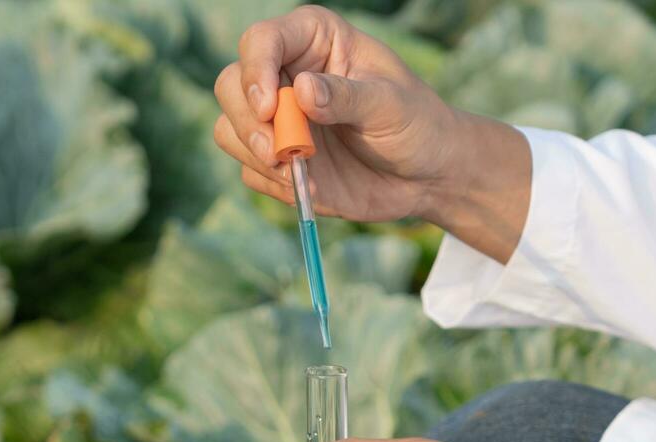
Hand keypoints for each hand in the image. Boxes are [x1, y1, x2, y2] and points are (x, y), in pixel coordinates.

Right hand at [213, 6, 530, 259]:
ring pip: (230, 130)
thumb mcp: (391, 106)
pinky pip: (250, 172)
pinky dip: (275, 185)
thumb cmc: (416, 125)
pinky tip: (314, 188)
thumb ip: (347, 97)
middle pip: (231, 85)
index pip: (261, 41)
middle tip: (280, 154)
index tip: (270, 109)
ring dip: (259, 158)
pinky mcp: (276, 161)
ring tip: (303, 175)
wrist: (425, 176)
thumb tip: (302, 91)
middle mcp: (286, 75)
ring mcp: (277, 120)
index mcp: (314, 41)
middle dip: (250, 124)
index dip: (256, 71)